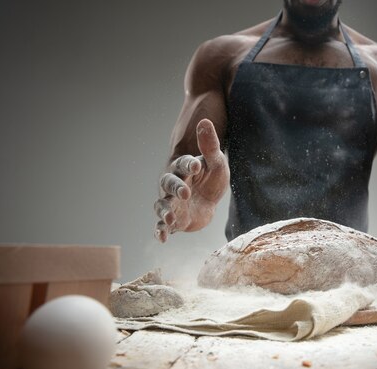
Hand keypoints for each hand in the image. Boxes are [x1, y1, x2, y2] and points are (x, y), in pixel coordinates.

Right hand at [154, 119, 229, 241]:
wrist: (209, 197)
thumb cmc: (211, 176)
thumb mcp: (216, 162)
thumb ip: (210, 145)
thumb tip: (205, 122)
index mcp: (184, 168)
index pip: (183, 164)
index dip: (188, 164)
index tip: (196, 165)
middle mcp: (173, 185)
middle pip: (168, 184)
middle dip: (175, 188)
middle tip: (186, 193)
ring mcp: (171, 202)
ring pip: (161, 205)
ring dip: (164, 212)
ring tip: (170, 218)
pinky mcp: (174, 218)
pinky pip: (163, 225)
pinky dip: (160, 231)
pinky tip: (161, 238)